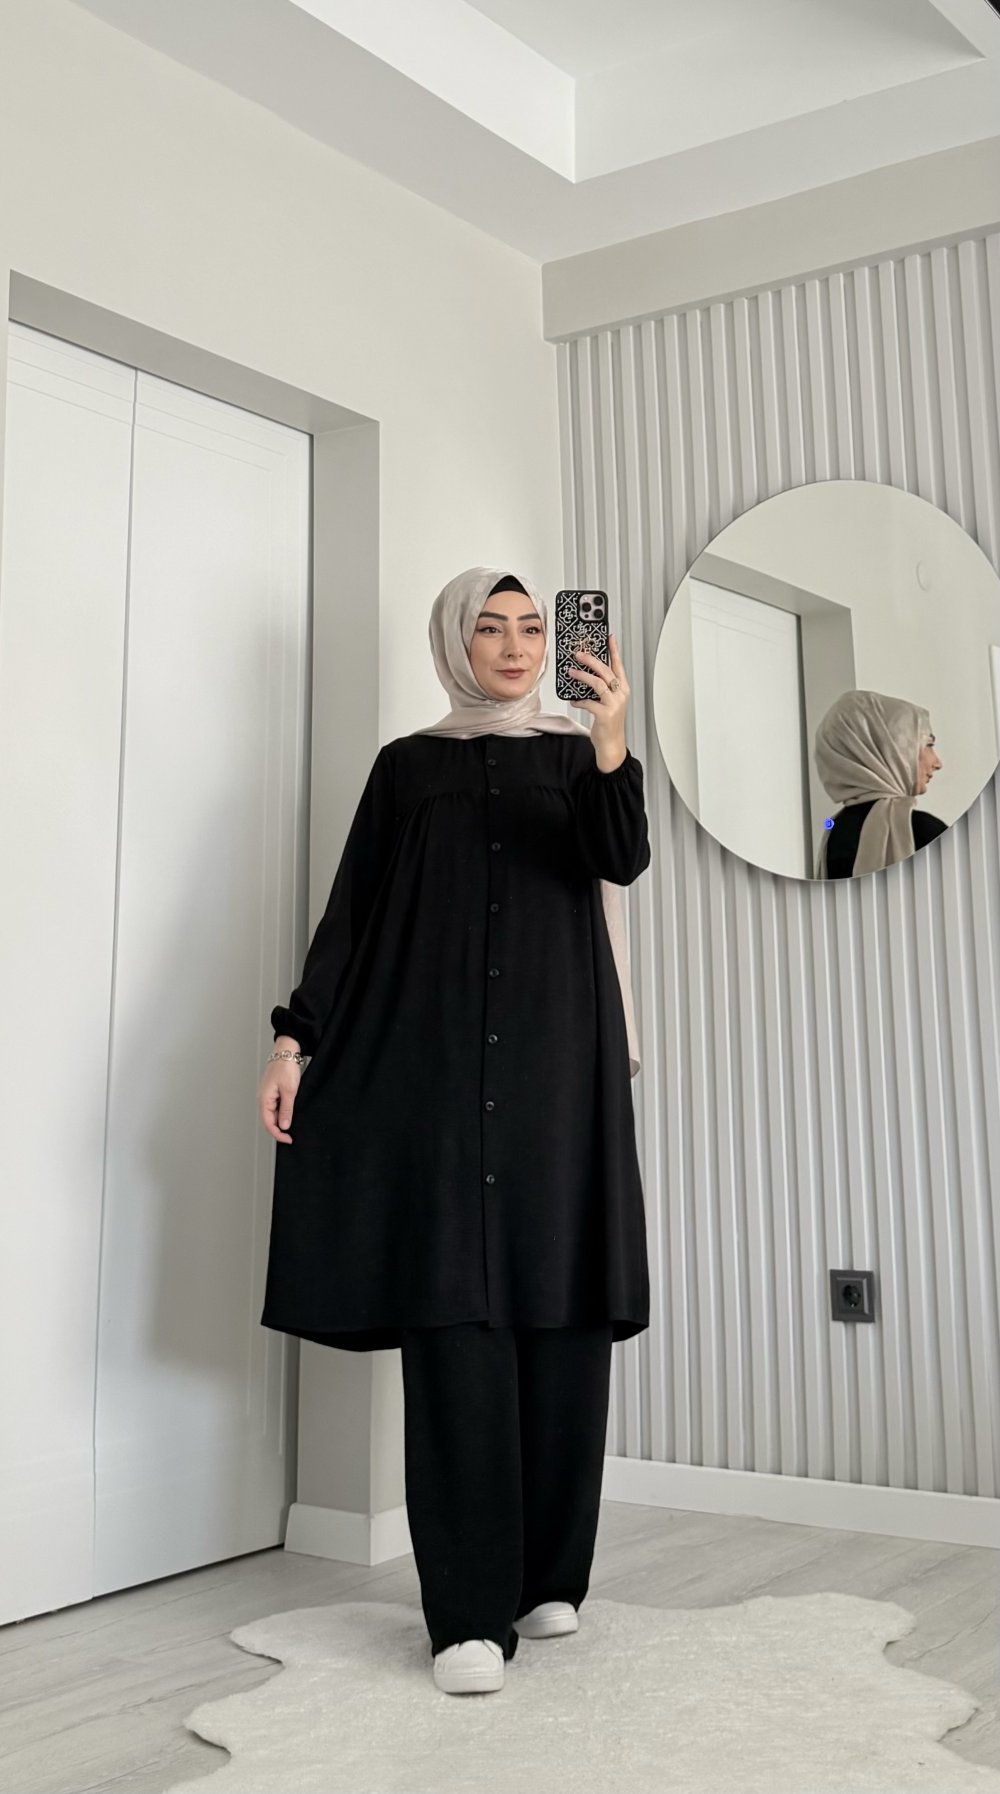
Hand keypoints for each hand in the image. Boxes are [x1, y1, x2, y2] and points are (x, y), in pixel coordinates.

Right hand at [257, 1059, 299, 1143]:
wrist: (287, 1051)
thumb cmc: (286, 1067)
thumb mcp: (290, 1091)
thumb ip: (286, 1110)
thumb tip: (283, 1126)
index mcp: (264, 1099)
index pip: (268, 1124)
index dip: (277, 1134)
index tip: (288, 1139)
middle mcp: (263, 1098)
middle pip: (268, 1120)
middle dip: (279, 1130)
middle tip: (291, 1136)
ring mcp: (267, 1095)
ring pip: (272, 1114)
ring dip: (280, 1121)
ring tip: (292, 1127)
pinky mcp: (273, 1091)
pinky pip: (275, 1107)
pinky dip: (282, 1113)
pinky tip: (290, 1114)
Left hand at [565, 632, 629, 765]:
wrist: (612, 744)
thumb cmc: (609, 723)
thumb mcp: (608, 702)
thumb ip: (601, 689)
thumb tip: (586, 674)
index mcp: (622, 689)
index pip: (618, 665)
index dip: (614, 650)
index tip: (609, 638)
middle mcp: (620, 695)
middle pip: (606, 671)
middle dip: (591, 660)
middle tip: (579, 654)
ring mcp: (614, 704)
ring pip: (598, 683)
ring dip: (582, 676)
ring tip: (571, 673)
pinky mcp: (605, 714)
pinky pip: (589, 702)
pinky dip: (579, 700)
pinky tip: (574, 700)